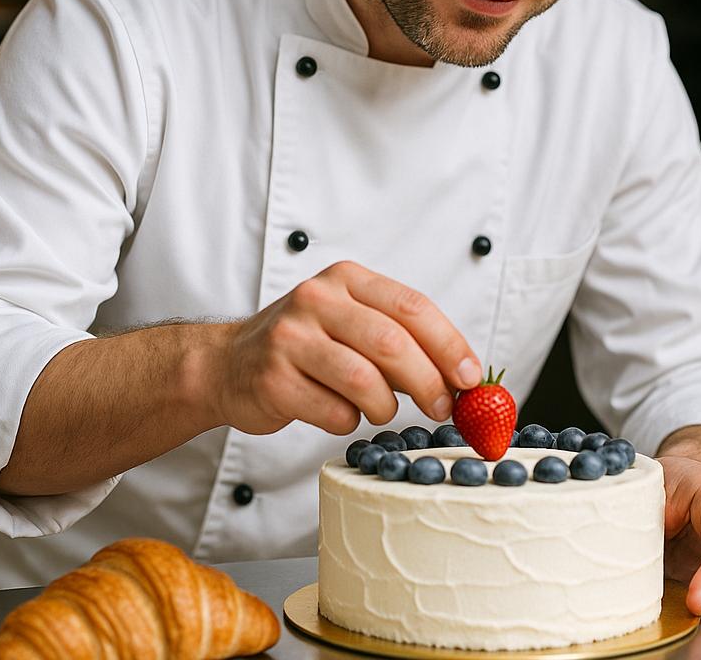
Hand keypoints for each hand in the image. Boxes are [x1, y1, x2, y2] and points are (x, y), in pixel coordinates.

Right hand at [214, 260, 481, 436]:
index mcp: (346, 279)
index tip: (472, 378)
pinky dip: (349, 421)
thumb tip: (462, 378)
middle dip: (429, 382)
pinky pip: (334, 411)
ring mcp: (290, 339)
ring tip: (382, 410)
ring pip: (364, 380)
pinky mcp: (273, 380)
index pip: (412, 307)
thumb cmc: (307, 344)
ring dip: (386, 406)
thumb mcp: (351, 321)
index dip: (450, 345)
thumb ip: (401, 339)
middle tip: (443, 408)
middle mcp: (317, 300)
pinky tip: (340, 412)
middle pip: (392, 343)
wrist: (228, 364)